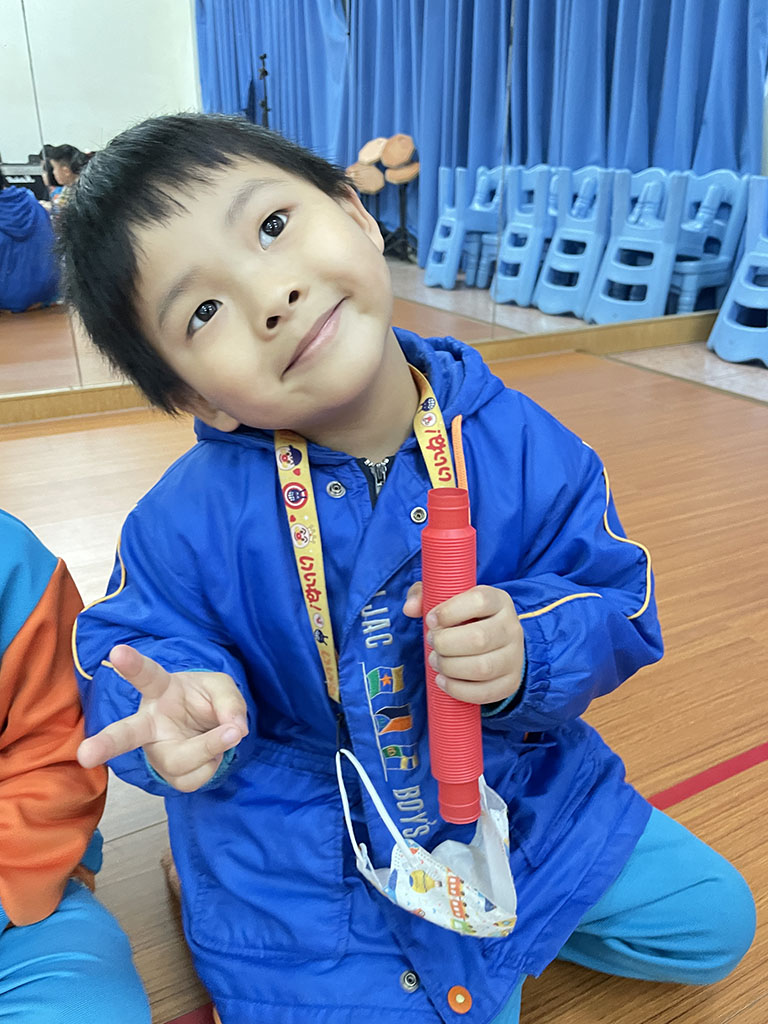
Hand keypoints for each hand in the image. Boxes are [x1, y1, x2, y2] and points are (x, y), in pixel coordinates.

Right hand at [77, 645, 247, 791]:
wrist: (205, 725)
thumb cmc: (203, 700)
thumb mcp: (222, 688)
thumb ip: (230, 702)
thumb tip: (235, 729)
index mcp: (159, 691)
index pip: (145, 675)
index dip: (131, 664)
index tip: (116, 651)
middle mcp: (149, 723)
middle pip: (125, 734)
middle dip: (106, 744)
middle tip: (85, 755)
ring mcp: (157, 752)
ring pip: (179, 760)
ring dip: (210, 748)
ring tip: (228, 733)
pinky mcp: (170, 775)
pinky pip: (196, 777)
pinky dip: (214, 763)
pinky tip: (209, 752)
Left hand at [403, 583, 523, 704]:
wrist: (496, 644)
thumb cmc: (465, 618)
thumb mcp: (447, 599)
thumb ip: (424, 596)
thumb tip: (410, 609)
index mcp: (498, 601)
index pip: (480, 601)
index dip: (450, 611)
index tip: (430, 620)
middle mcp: (511, 628)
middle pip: (479, 638)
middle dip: (445, 644)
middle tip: (432, 643)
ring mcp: (514, 657)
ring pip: (483, 668)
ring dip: (450, 667)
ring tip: (435, 661)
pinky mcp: (510, 682)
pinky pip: (485, 692)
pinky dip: (458, 690)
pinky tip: (443, 680)